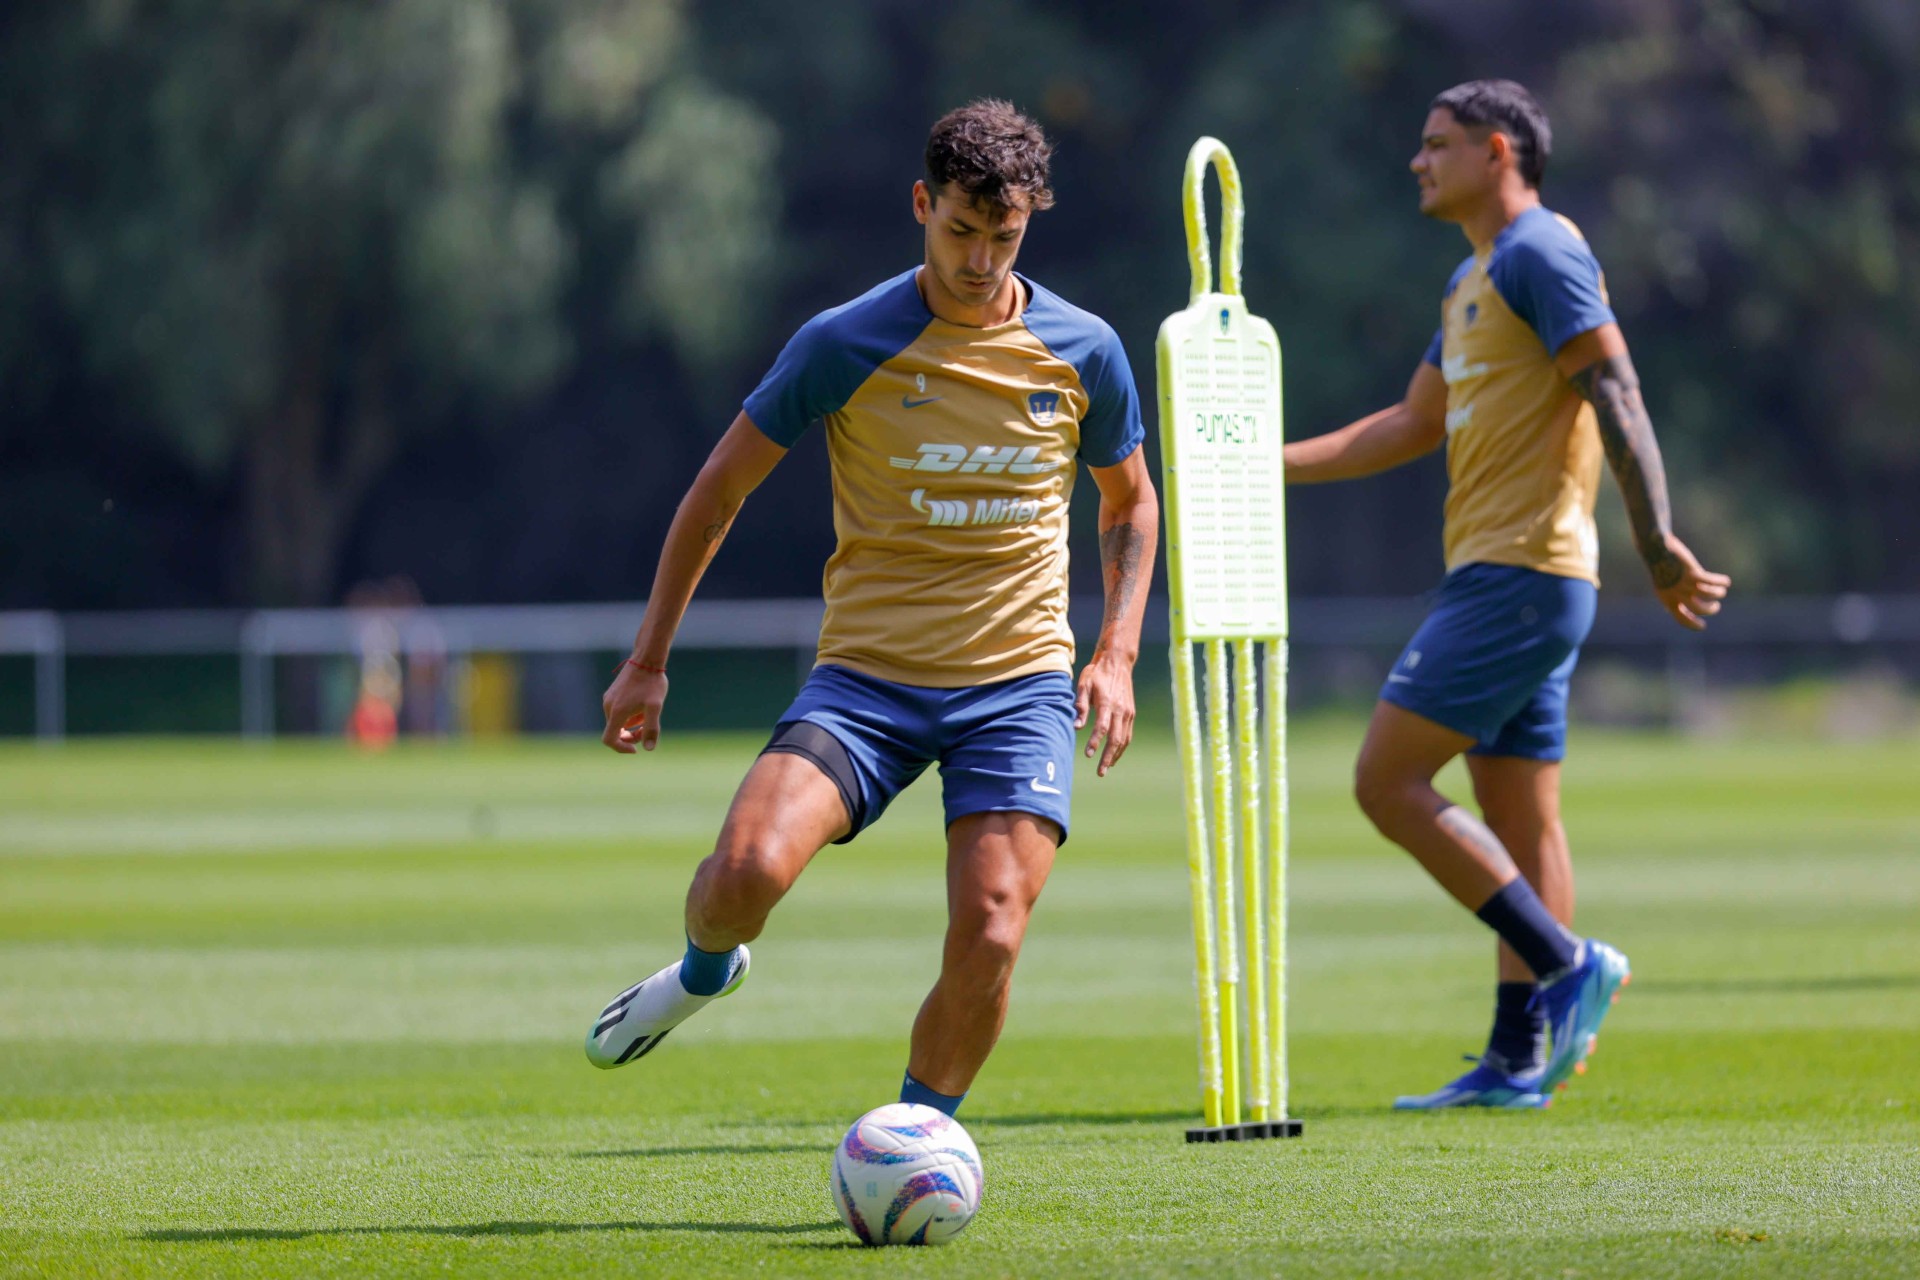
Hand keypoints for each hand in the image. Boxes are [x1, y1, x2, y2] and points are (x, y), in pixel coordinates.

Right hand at [601, 662, 667, 753]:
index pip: (609, 740)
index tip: (636, 749)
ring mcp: (609, 699)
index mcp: (616, 712)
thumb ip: (651, 728)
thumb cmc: (652, 683)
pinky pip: (618, 712)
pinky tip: (643, 708)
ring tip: (648, 716)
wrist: (646, 659)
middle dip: (630, 737)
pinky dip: (630, 716)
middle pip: (615, 732)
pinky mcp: (612, 694)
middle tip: (647, 732)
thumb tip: (649, 749)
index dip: (621, 748)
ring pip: (618, 722)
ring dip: (632, 725)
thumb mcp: (655, 707)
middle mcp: (608, 707)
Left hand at [1074, 651, 1136, 776]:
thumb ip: (1081, 706)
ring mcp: (1128, 712)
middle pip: (1115, 738)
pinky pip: (1127, 734)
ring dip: (1115, 755)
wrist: (1117, 662)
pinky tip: (1114, 755)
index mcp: (1108, 702)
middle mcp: (1121, 710)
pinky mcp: (1131, 713)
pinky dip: (1122, 747)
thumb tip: (1076, 727)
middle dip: (1107, 757)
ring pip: (1124, 739)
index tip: (1087, 754)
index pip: (1102, 727)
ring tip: (1106, 768)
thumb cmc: (1097, 673)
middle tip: (1100, 772)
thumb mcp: (1084, 685)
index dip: (1095, 742)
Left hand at [1649, 535, 1729, 630]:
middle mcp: (1677, 594)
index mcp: (1668, 600)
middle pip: (1700, 609)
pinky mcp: (1693, 573)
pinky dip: (1721, 582)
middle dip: (1710, 610)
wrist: (1656, 549)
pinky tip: (1726, 581)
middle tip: (1715, 606)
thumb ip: (1668, 599)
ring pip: (1709, 595)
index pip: (1681, 619)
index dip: (1693, 625)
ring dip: (1718, 594)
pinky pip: (1712, 581)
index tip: (1703, 626)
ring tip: (1721, 591)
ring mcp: (1685, 584)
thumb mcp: (1662, 587)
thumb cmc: (1659, 568)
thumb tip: (1671, 611)